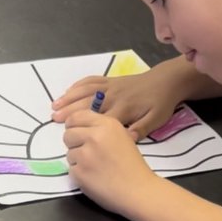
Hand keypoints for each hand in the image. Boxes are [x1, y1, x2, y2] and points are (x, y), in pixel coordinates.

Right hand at [52, 62, 186, 138]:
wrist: (167, 81)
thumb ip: (140, 130)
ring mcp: (111, 86)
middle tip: (54, 118)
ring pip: (86, 92)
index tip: (70, 133)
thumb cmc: (161, 104)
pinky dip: (78, 85)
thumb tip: (127, 139)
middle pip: (88, 105)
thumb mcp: (155, 120)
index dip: (84, 126)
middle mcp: (114, 96)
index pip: (100, 120)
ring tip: (55, 105)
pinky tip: (68, 91)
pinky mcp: (111, 80)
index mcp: (123, 109)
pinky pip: (92, 81)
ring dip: (69, 98)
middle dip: (70, 111)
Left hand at [64, 111, 154, 212]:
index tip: (77, 133)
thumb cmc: (133, 167)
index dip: (74, 126)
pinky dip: (79, 176)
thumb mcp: (122, 136)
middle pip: (68, 134)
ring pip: (69, 153)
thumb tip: (81, 128)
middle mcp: (94, 136)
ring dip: (78, 161)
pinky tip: (94, 178)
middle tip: (88, 154)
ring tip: (96, 168)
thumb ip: (101, 129)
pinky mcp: (80, 173)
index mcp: (107, 124)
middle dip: (74, 144)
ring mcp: (85, 155)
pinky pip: (71, 170)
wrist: (139, 191)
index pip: (76, 117)